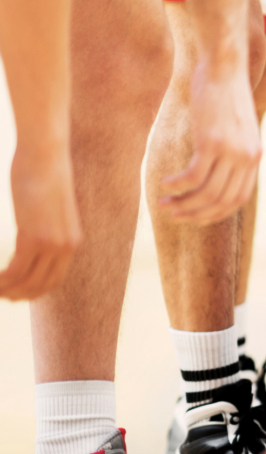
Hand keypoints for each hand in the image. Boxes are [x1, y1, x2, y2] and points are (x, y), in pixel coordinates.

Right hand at [0, 146, 80, 300]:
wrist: (46, 156)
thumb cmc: (43, 174)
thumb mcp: (48, 205)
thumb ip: (44, 222)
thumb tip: (34, 225)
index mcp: (72, 241)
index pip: (56, 278)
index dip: (37, 290)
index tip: (19, 293)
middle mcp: (66, 246)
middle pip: (44, 284)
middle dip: (23, 294)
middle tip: (4, 297)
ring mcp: (52, 243)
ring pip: (29, 280)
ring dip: (10, 290)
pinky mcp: (34, 237)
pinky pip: (17, 269)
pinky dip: (3, 279)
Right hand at [160, 58, 261, 223]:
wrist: (224, 67)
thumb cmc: (225, 94)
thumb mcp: (235, 127)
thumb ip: (231, 150)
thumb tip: (215, 171)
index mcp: (254, 158)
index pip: (238, 200)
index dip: (215, 213)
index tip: (195, 216)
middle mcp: (247, 158)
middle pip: (222, 201)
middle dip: (196, 214)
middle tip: (174, 215)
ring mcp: (231, 152)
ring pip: (206, 193)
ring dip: (183, 204)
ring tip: (164, 205)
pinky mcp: (212, 142)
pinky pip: (193, 176)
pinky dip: (177, 186)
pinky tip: (165, 185)